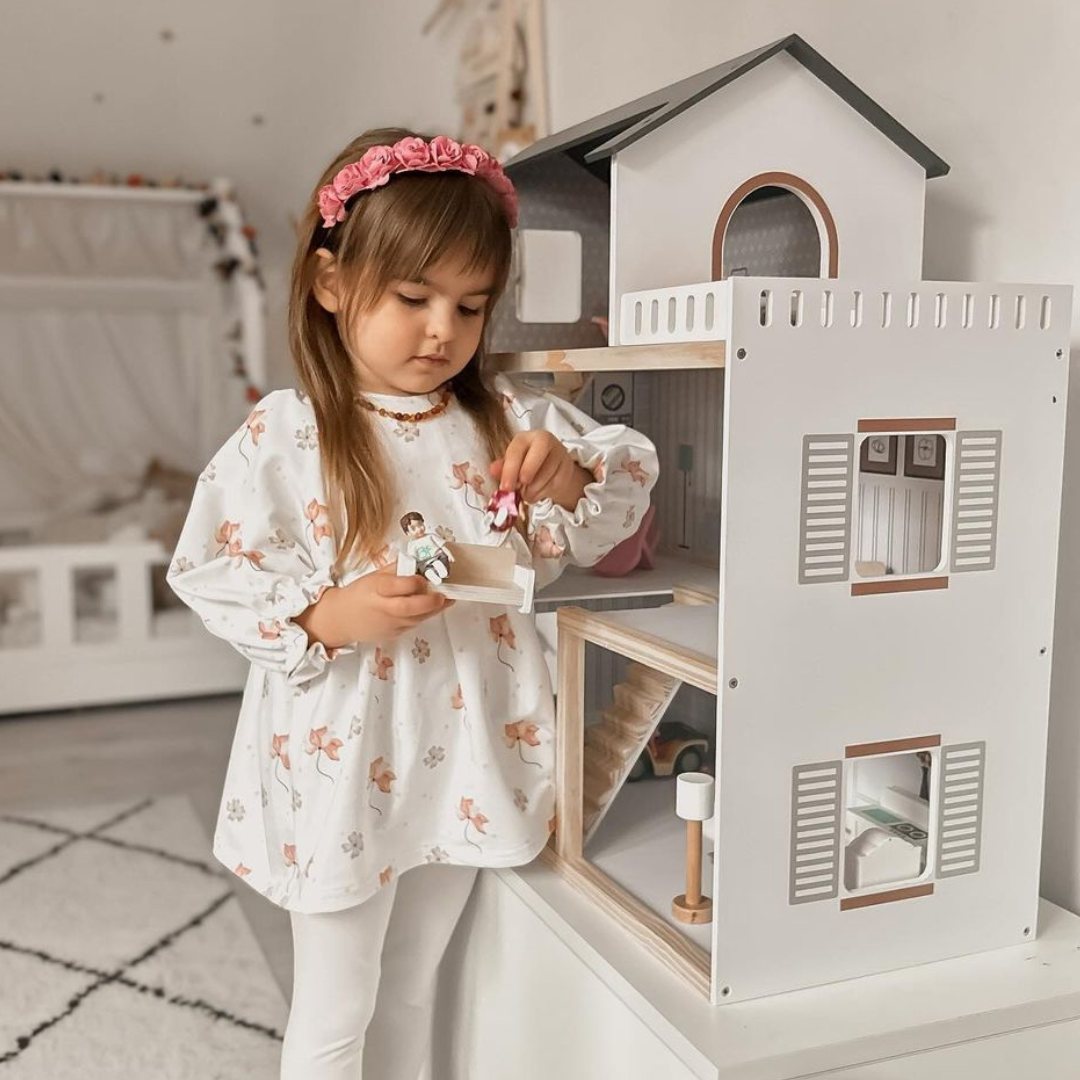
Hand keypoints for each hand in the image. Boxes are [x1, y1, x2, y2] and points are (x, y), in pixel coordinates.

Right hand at [295, 564, 452, 648]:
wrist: (342, 619)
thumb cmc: (359, 594)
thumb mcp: (374, 576)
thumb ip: (396, 570)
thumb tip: (419, 561)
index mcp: (376, 589)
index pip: (397, 586)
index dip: (413, 582)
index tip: (423, 577)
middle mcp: (383, 608)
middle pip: (409, 608)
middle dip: (429, 602)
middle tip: (443, 595)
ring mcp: (389, 624)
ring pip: (416, 619)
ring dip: (433, 610)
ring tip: (445, 599)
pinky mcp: (394, 634)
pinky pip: (413, 624)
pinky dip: (424, 616)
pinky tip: (431, 607)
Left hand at [490, 431, 592, 510]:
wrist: (550, 467)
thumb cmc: (527, 463)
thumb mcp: (513, 463)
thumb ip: (503, 466)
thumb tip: (493, 470)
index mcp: (525, 438)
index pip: (517, 449)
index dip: (510, 469)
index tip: (506, 487)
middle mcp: (544, 440)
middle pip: (537, 454)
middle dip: (527, 474)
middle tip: (519, 490)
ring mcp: (558, 452)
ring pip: (546, 473)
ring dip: (533, 489)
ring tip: (525, 493)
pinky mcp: (567, 467)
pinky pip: (555, 484)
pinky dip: (543, 493)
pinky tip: (536, 492)